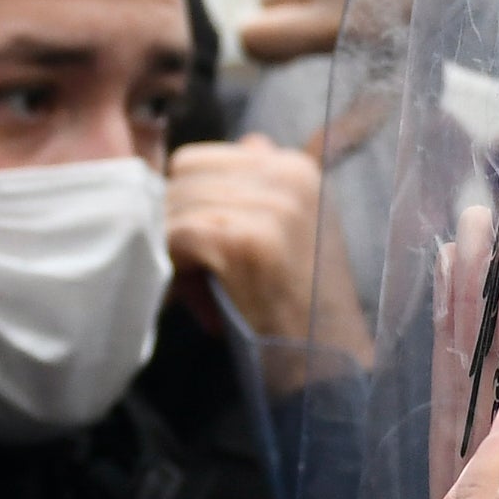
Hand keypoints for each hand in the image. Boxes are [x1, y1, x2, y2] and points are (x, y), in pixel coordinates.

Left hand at [168, 137, 319, 345]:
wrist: (326, 357)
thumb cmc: (304, 301)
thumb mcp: (302, 227)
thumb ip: (270, 183)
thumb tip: (248, 141)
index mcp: (296, 168)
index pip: (202, 157)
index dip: (189, 198)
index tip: (199, 237)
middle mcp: (285, 176)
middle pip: (183, 174)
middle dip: (177, 217)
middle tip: (189, 262)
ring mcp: (267, 207)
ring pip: (176, 203)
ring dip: (172, 243)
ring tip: (192, 279)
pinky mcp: (244, 241)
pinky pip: (177, 234)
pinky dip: (172, 262)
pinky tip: (189, 287)